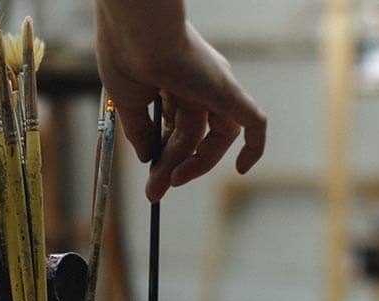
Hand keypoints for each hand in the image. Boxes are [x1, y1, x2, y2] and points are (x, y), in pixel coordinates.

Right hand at [94, 1, 266, 200]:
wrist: (134, 32)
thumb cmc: (124, 56)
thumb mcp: (128, 103)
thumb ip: (140, 133)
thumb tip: (148, 159)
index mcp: (175, 80)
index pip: (178, 126)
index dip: (166, 155)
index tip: (151, 176)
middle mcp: (199, 84)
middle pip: (197, 135)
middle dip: (177, 165)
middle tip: (157, 190)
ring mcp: (215, 87)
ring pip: (211, 137)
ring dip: (190, 164)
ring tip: (165, 181)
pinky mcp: (227, 91)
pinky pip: (253, 122)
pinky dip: (254, 146)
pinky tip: (243, 170)